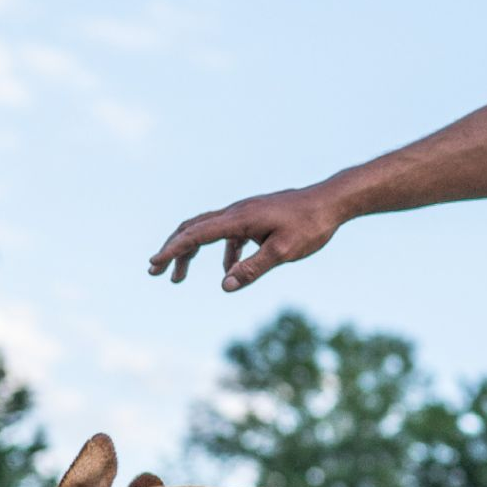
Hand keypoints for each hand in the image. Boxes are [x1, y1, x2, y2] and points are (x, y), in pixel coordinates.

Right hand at [147, 185, 342, 291]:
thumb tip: (225, 285)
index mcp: (239, 218)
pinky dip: (221, 250)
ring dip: (191, 252)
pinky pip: (229, 233)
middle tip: (154, 271)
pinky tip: (228, 268)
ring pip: (209, 230)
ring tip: (178, 277)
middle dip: (172, 250)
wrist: (332, 202)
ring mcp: (246, 212)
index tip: (154, 264)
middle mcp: (237, 211)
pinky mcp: (257, 216)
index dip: (173, 250)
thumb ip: (253, 268)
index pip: (196, 234)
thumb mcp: (283, 252)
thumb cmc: (310, 226)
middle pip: (193, 228)